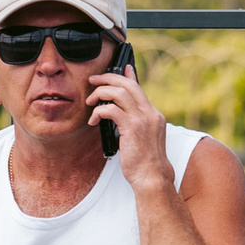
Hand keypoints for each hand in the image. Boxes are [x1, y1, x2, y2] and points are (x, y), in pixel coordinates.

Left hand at [88, 65, 174, 188]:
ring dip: (100, 93)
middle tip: (93, 80)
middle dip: (108, 78)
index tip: (121, 67)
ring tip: (90, 101)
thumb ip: (135, 123)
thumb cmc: (145, 162)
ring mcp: (143, 119)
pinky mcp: (133, 127)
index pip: (139, 88)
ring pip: (119, 93)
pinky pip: (111, 110)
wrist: (152, 177)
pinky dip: (99, 111)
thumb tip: (120, 116)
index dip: (128, 75)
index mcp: (154, 115)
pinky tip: (93, 120)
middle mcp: (151, 113)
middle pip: (128, 84)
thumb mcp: (144, 138)